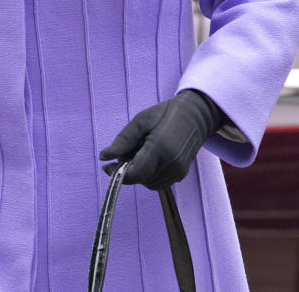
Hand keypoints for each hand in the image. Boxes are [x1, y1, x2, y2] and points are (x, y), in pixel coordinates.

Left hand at [99, 90, 223, 189]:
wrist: (194, 116)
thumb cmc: (165, 114)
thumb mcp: (140, 121)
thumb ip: (122, 141)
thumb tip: (103, 157)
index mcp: (161, 148)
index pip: (136, 173)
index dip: (118, 174)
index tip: (106, 166)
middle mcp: (172, 164)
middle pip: (141, 179)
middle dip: (127, 170)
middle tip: (125, 151)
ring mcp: (179, 172)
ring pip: (149, 183)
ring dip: (138, 173)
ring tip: (139, 150)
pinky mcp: (181, 175)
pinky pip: (158, 182)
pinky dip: (148, 174)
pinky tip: (148, 156)